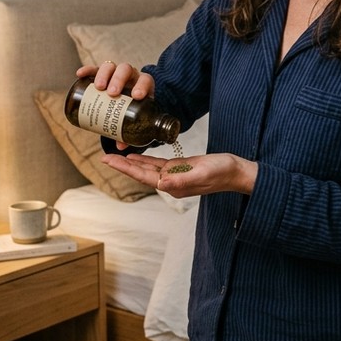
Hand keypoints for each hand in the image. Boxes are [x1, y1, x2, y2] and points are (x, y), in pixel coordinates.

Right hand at [76, 61, 155, 149]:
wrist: (126, 102)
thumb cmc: (132, 111)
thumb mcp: (134, 119)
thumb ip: (129, 131)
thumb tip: (121, 146)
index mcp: (143, 84)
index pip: (145, 80)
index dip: (142, 86)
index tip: (136, 96)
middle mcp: (130, 75)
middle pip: (126, 70)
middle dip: (119, 80)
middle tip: (112, 93)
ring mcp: (115, 73)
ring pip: (111, 67)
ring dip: (104, 74)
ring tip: (98, 87)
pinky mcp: (102, 73)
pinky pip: (94, 68)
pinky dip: (87, 70)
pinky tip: (80, 75)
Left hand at [101, 152, 257, 196]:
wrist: (236, 172)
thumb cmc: (222, 172)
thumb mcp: (202, 174)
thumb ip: (182, 180)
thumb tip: (161, 183)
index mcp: (173, 185)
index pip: (143, 176)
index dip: (125, 169)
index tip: (109, 161)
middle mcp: (170, 182)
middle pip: (140, 173)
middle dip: (122, 165)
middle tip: (104, 156)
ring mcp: (175, 175)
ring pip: (147, 169)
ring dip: (131, 163)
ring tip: (116, 156)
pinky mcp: (181, 167)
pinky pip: (158, 164)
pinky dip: (146, 160)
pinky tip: (137, 156)